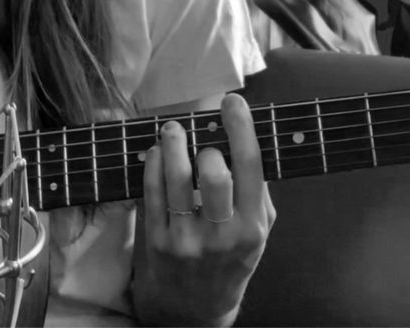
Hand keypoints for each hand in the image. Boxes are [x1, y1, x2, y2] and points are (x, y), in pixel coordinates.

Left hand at [133, 93, 276, 325]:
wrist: (195, 308)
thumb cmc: (231, 258)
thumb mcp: (259, 231)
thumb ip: (258, 190)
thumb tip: (246, 137)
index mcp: (252, 227)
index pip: (251, 166)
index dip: (242, 127)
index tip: (233, 102)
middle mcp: (221, 235)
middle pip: (214, 174)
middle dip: (207, 146)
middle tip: (201, 139)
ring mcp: (185, 240)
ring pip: (176, 178)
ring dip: (173, 144)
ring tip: (173, 129)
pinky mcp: (155, 241)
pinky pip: (151, 191)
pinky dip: (152, 163)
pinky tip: (157, 152)